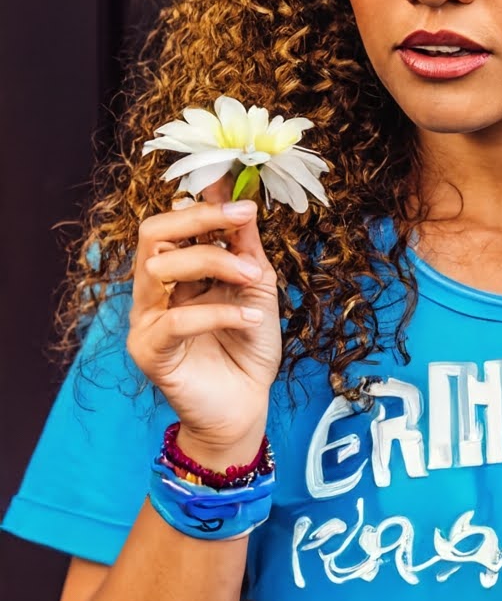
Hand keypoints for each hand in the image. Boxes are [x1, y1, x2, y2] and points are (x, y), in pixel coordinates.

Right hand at [127, 176, 281, 462]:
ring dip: (215, 262)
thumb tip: (242, 198)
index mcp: (177, 270)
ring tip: (253, 276)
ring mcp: (146, 320)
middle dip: (199, 218)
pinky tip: (249, 315)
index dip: (205, 204)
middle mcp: (154, 290)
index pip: (173, 222)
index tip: (244, 198)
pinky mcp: (149, 352)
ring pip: (160, 269)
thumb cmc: (248, 344)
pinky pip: (175, 320)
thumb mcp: (256, 285)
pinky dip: (218, 311)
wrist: (246, 402)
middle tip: (241, 217)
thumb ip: (245, 246)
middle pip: (154, 235)